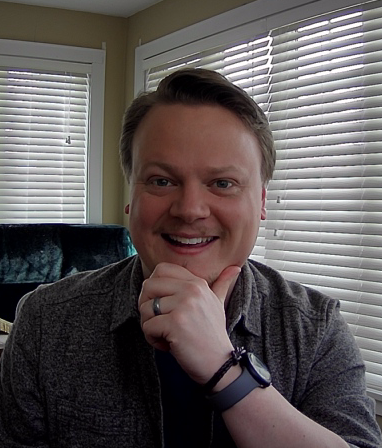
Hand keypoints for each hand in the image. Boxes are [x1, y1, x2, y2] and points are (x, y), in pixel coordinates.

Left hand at [138, 262, 240, 383]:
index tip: (161, 304)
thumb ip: (222, 284)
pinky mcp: (176, 324)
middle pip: (148, 286)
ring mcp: (184, 306)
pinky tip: (167, 345)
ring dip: (149, 325)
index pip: (162, 269)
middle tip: (157, 321)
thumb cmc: (212, 334)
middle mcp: (191, 290)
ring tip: (165, 335)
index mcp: (197, 283)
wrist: (219, 364)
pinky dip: (152, 339)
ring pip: (144, 308)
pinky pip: (147, 326)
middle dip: (145, 306)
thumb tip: (235, 268)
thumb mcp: (217, 304)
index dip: (153, 287)